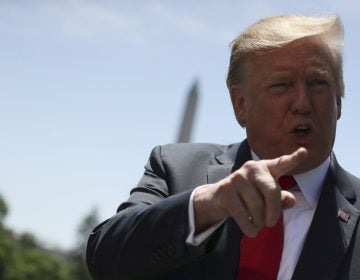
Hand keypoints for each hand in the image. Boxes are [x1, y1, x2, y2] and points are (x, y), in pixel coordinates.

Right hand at [193, 147, 307, 236]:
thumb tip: (291, 200)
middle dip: (274, 211)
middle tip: (271, 223)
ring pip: (257, 206)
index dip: (293, 159)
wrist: (218, 198)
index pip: (281, 164)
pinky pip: (243, 214)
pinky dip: (250, 227)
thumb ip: (281, 199)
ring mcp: (237, 177)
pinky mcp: (226, 190)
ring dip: (259, 222)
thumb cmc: (247, 197)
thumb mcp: (265, 197)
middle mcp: (252, 168)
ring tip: (258, 225)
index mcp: (265, 168)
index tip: (304, 152)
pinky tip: (251, 231)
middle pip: (272, 191)